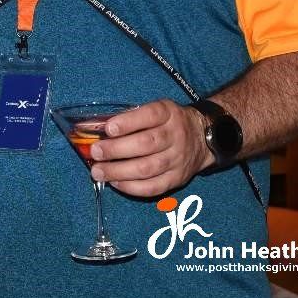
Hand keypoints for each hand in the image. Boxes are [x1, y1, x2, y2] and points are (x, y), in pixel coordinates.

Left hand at [88, 99, 211, 197]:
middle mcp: (175, 135)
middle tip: (95, 152)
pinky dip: (131, 187)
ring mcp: (178, 159)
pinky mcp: (177, 179)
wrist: (201, 138)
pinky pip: (153, 187)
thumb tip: (96, 128)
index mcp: (168, 113)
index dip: (128, 122)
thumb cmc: (167, 122)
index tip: (108, 128)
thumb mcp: (156, 110)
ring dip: (119, 171)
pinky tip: (115, 183)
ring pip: (147, 168)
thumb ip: (131, 117)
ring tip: (98, 172)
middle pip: (146, 144)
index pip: (150, 115)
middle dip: (116, 149)